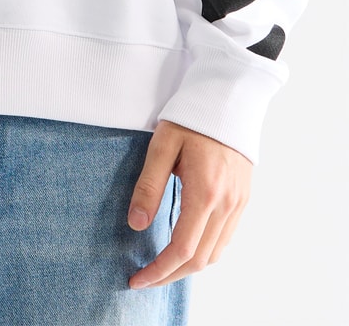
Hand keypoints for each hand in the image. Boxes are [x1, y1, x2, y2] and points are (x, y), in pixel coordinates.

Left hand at [126, 119, 252, 288]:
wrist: (228, 98)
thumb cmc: (191, 118)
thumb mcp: (162, 145)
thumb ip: (149, 186)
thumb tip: (137, 224)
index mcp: (205, 192)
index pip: (182, 249)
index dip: (158, 271)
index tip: (137, 280)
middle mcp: (226, 204)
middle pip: (200, 259)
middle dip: (170, 275)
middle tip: (144, 279)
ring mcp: (238, 203)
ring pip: (215, 254)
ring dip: (188, 267)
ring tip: (162, 267)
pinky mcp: (242, 198)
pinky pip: (226, 239)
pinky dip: (205, 252)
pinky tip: (187, 246)